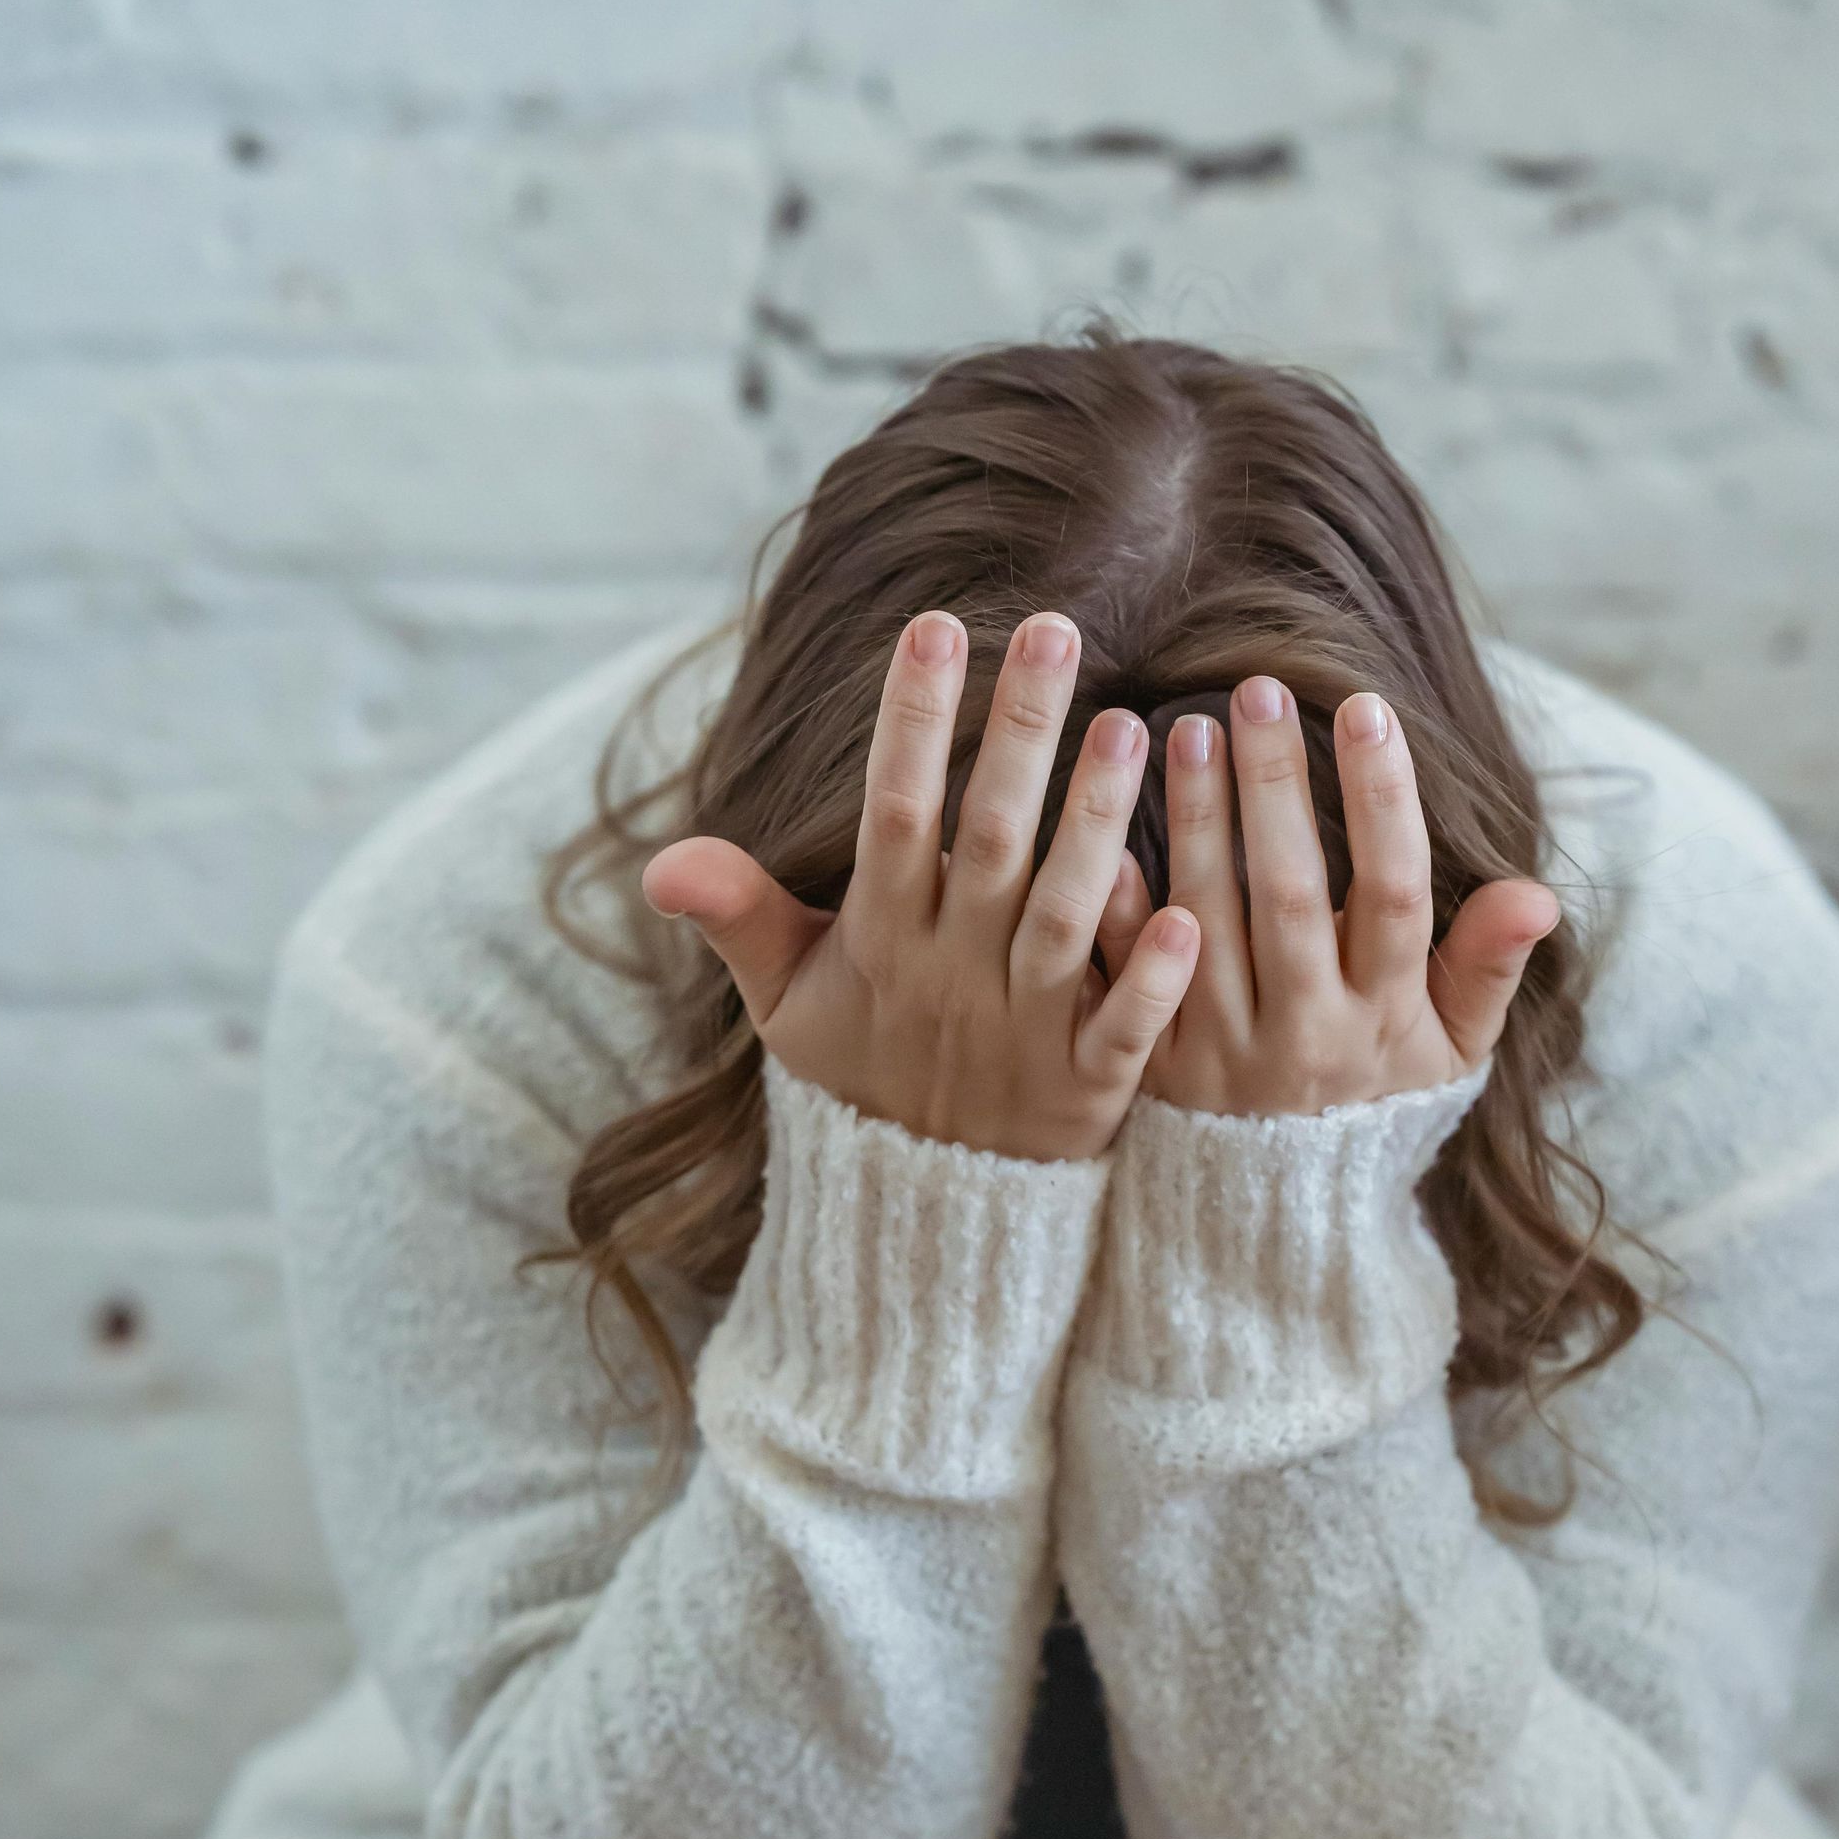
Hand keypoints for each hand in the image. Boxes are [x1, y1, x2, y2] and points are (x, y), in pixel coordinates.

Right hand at [639, 611, 1203, 1162]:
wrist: (924, 1211)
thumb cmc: (862, 1072)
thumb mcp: (786, 1002)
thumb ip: (738, 919)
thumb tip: (657, 862)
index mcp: (884, 940)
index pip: (893, 815)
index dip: (910, 726)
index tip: (934, 628)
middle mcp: (955, 975)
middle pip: (990, 842)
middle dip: (1019, 735)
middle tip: (1057, 627)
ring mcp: (1025, 1031)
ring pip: (1063, 917)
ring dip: (1093, 828)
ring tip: (1126, 728)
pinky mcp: (1087, 1088)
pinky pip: (1121, 1030)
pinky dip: (1146, 981)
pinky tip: (1181, 913)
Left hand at [1093, 680, 1557, 1117]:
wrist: (1282, 1210)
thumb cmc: (1376, 1096)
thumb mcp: (1451, 1048)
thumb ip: (1487, 967)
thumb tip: (1537, 894)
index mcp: (1384, 1017)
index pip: (1392, 892)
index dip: (1383, 800)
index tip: (1368, 706)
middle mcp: (1303, 1033)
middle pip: (1289, 894)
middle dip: (1274, 787)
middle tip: (1257, 690)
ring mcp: (1223, 1052)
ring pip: (1206, 921)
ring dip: (1195, 823)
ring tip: (1188, 731)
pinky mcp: (1154, 1066)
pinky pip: (1129, 980)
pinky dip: (1118, 911)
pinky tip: (1103, 833)